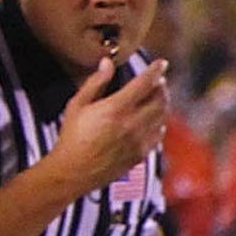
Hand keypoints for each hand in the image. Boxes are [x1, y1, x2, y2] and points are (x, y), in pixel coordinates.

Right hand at [50, 56, 169, 193]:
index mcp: (116, 109)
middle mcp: (132, 124)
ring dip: (163, 104)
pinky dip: (160, 124)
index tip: (162, 63)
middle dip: (161, 87)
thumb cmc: (72, 137)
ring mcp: (139, 140)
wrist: (74, 171)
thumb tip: (107, 63)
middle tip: (159, 81)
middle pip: (159, 100)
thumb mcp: (77, 105)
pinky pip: (159, 135)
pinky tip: (156, 120)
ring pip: (162, 117)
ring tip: (159, 97)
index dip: (155, 71)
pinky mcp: (141, 154)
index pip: (144, 84)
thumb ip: (95, 83)